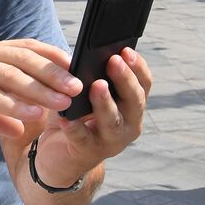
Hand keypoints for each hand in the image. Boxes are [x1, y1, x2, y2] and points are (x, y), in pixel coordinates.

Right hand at [0, 39, 83, 139]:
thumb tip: (16, 129)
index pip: (21, 48)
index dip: (48, 54)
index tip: (72, 65)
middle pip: (23, 59)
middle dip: (54, 73)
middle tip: (78, 86)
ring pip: (11, 76)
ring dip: (40, 89)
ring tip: (63, 101)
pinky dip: (12, 103)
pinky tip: (30, 113)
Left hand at [29, 48, 152, 183]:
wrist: (60, 155)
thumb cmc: (78, 116)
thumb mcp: (88, 94)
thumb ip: (93, 77)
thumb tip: (89, 54)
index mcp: (132, 105)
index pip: (143, 84)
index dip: (138, 67)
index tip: (126, 49)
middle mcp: (129, 124)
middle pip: (134, 100)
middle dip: (125, 79)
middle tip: (113, 60)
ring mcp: (112, 141)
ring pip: (113, 120)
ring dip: (106, 102)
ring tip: (97, 85)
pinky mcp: (89, 152)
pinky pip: (83, 138)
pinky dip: (75, 128)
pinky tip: (66, 118)